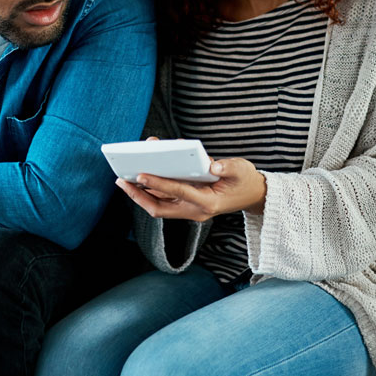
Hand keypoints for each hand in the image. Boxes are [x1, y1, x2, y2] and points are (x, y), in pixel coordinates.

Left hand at [116, 157, 266, 221]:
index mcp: (208, 203)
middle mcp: (195, 210)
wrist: (253, 195)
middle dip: (139, 195)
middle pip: (160, 207)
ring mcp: (190, 210)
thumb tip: (211, 165)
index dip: (158, 183)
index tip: (141, 175)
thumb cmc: (245, 180)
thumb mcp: (241, 170)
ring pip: (159, 205)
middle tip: (121, 180)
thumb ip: (227, 167)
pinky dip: (151, 189)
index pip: (178, 192)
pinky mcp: (187, 205)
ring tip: (124, 178)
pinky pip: (164, 200)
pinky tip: (141, 177)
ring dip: (141, 193)